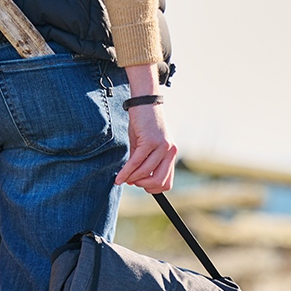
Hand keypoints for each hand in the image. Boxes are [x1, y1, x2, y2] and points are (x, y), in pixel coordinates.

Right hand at [115, 64, 177, 193]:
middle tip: (132, 182)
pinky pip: (136, 163)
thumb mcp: (144, 145)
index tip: (141, 185)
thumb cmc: (143, 123)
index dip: (153, 188)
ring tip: (123, 179)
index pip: (167, 182)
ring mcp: (161, 146)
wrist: (144, 102)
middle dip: (143, 186)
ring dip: (132, 178)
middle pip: (159, 182)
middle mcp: (169, 151)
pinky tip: (119, 178)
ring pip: (146, 173)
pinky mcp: (149, 141)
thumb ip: (142, 162)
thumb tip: (132, 181)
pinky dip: (126, 172)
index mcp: (171, 153)